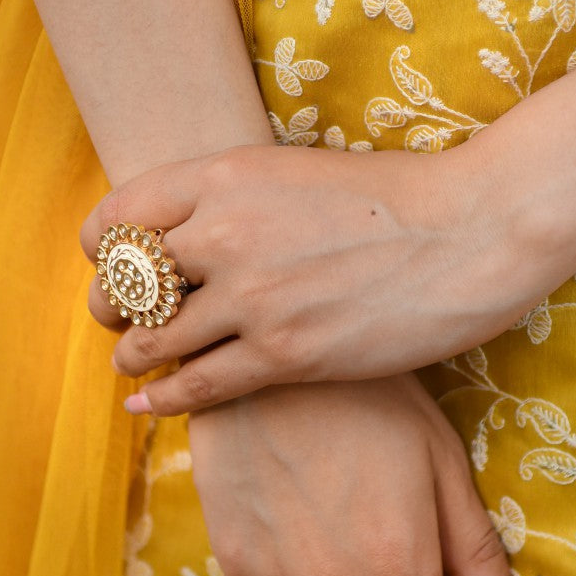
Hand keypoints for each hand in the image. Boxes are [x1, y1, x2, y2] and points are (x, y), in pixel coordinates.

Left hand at [81, 144, 549, 414]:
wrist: (472, 230)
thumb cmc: (396, 196)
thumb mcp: (299, 171)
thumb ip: (237, 196)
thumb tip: (192, 228)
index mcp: (228, 174)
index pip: (121, 213)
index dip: (102, 245)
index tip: (109, 264)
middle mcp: (227, 231)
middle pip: (126, 279)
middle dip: (111, 304)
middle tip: (116, 319)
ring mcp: (254, 296)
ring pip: (153, 337)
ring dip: (135, 353)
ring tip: (134, 361)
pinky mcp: (286, 353)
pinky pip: (198, 384)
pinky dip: (164, 397)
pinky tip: (147, 404)